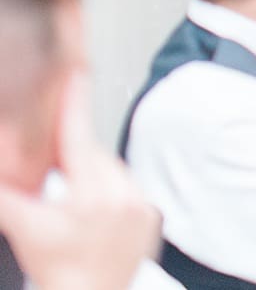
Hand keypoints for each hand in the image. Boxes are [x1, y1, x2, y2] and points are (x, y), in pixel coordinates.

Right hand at [0, 76, 160, 289]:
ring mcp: (140, 205)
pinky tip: (93, 212)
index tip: (76, 74)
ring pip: (111, 172)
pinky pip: (128, 191)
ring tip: (72, 202)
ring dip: (91, 175)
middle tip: (55, 168)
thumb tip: (2, 170)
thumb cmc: (58, 270)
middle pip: (93, 156)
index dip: (73, 104)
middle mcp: (122, 193)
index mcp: (92, 191)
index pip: (79, 136)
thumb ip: (5, 194)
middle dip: (73, 154)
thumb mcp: (24, 226)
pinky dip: (110, 193)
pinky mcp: (151, 218)